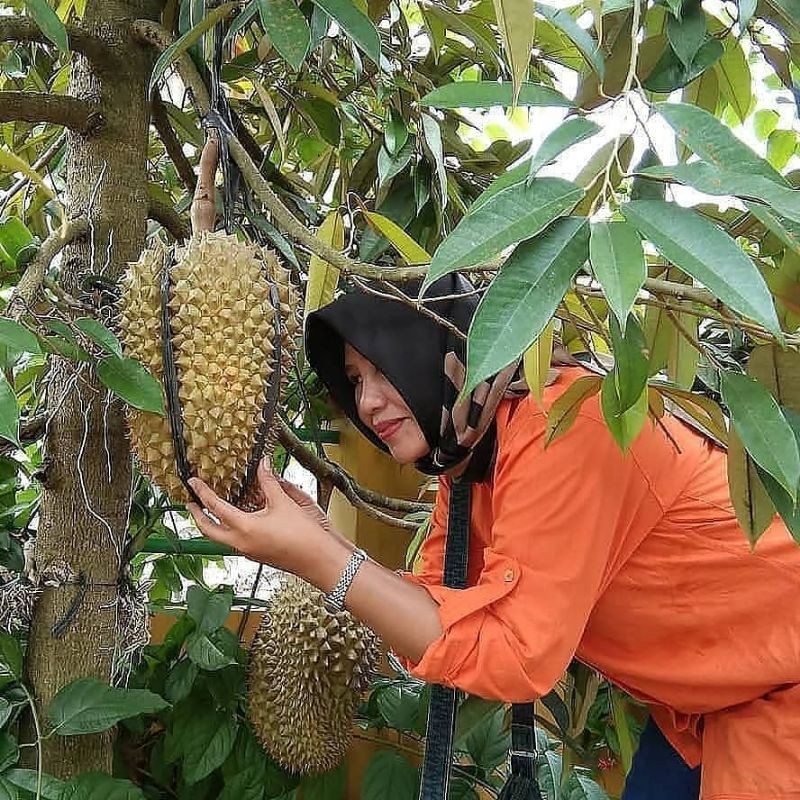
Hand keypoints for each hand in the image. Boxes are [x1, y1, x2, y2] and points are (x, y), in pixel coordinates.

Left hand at [185, 459, 327, 574]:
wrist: (319, 560)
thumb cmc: (305, 536)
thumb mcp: (285, 503)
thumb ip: (270, 483)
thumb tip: (263, 466)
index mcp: (244, 528)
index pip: (215, 507)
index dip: (202, 493)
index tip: (193, 483)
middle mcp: (241, 543)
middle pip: (209, 530)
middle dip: (198, 516)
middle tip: (191, 503)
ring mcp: (249, 551)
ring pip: (221, 538)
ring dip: (212, 525)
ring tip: (211, 511)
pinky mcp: (258, 554)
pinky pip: (235, 541)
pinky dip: (229, 530)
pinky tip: (238, 521)